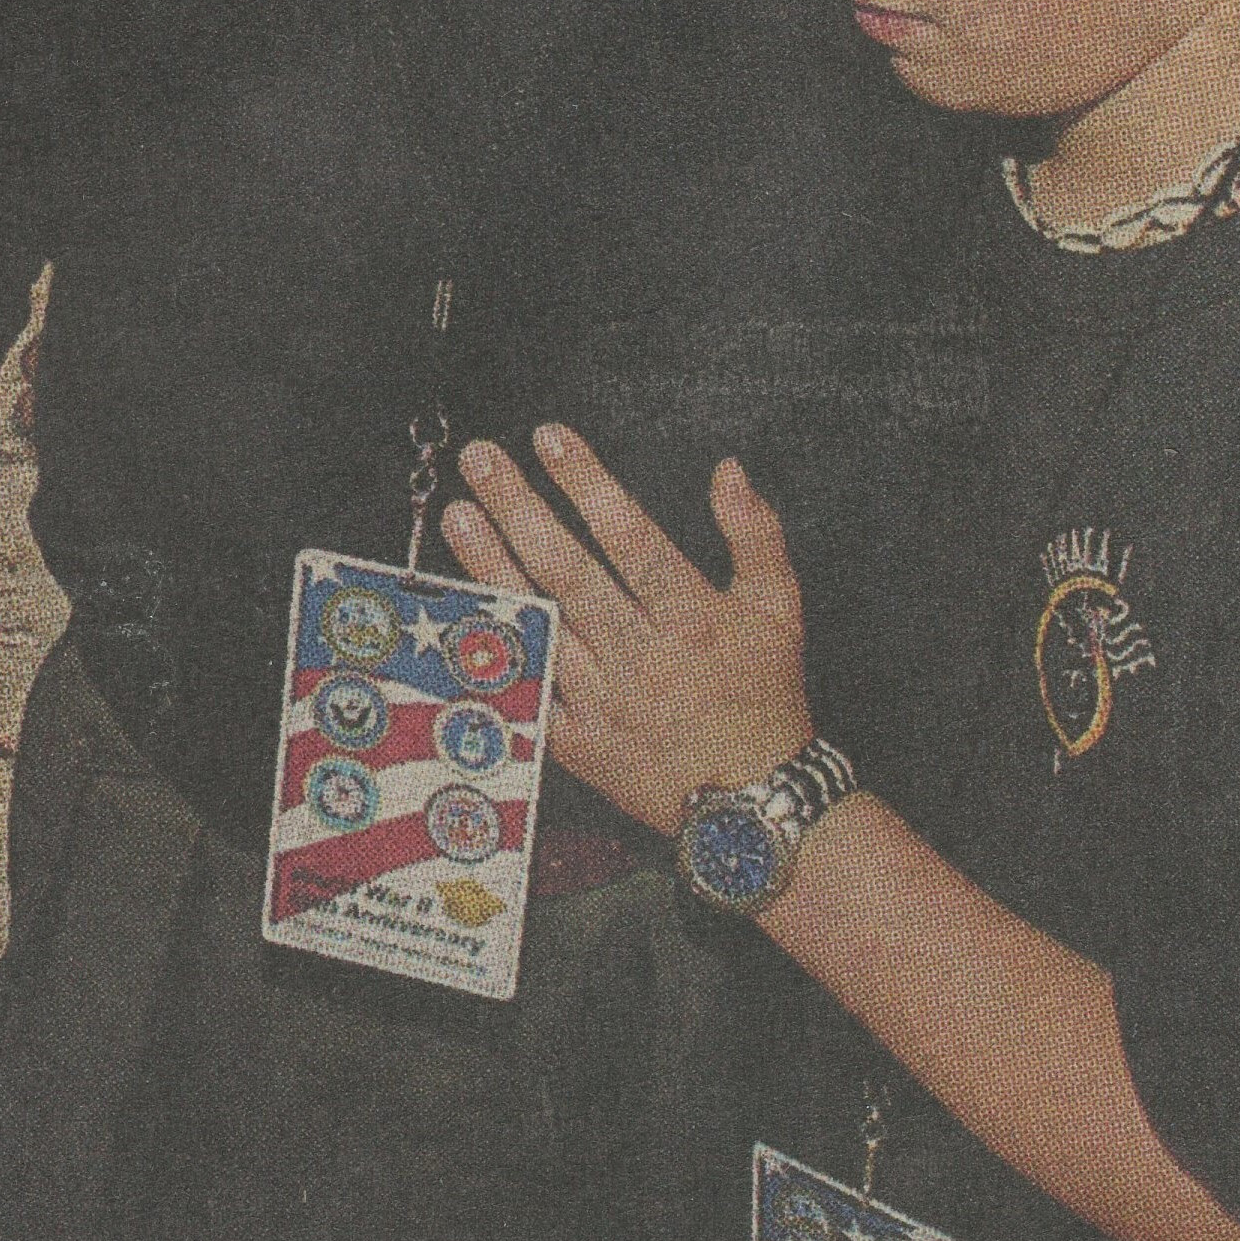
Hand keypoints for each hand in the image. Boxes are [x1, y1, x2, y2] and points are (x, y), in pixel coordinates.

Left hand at [441, 426, 816, 838]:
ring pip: (540, 622)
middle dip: (519, 509)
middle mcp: (641, 656)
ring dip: (494, 567)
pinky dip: (492, 653)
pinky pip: (526, 691)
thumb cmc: (765, 699)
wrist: (750, 803)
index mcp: (691, 619)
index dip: (587, 483)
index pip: (630, 536)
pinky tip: (461, 610)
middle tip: (480, 461)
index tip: (549, 438)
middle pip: (568, 572)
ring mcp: (601, 702)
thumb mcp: (781, 610)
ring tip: (458, 516)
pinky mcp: (575, 744)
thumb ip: (756, 533)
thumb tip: (728, 469)